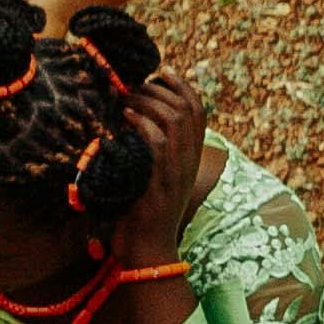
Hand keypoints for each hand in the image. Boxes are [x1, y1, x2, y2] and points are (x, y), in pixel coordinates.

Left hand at [124, 73, 222, 248]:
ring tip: (127, 99)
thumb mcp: (154, 177)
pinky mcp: (159, 182)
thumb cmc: (143, 214)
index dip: (183, 86)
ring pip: (173, 120)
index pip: (199, 111)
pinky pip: (156, 142)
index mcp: (192, 158)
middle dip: (159, 90)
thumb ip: (155, 152)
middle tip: (134, 87)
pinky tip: (125, 118)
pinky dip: (141, 124)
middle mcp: (189, 162)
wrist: (148, 251)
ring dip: (148, 103)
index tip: (162, 72)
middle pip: (187, 109)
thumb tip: (136, 121)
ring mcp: (176, 172)